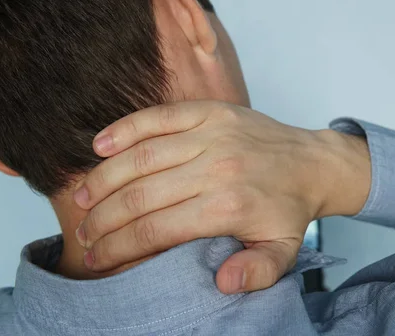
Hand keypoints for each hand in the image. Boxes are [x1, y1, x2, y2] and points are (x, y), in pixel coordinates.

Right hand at [74, 101, 370, 292]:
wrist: (314, 163)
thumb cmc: (289, 209)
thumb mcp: (282, 252)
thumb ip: (256, 272)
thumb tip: (221, 282)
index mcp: (228, 207)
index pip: (156, 230)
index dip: (118, 247)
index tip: (97, 257)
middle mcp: (216, 168)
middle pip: (141, 195)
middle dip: (103, 218)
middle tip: (84, 233)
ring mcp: (212, 135)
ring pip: (142, 156)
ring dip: (104, 179)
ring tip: (80, 198)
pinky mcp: (210, 112)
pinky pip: (158, 117)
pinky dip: (125, 129)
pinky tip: (100, 145)